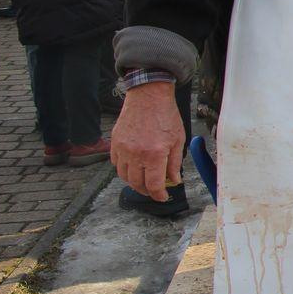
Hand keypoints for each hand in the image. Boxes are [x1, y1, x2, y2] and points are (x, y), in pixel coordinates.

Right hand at [111, 82, 184, 201]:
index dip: (158, 195)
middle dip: (146, 191)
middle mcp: (136, 154)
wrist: (149, 96)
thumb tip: (174, 181)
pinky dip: (124, 169)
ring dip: (133, 182)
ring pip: (124, 176)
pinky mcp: (115, 143)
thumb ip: (174, 163)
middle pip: (137, 183)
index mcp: (155, 154)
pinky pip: (115, 163)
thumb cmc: (166, 116)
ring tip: (143, 181)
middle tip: (154, 191)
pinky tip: (133, 167)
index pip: (153, 184)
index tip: (162, 197)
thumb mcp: (178, 140)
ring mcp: (123, 148)